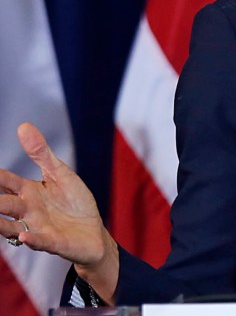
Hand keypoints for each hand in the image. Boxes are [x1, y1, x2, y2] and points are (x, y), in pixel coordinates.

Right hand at [0, 123, 118, 300]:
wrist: (94, 233)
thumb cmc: (74, 202)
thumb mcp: (60, 174)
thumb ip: (41, 153)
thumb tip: (23, 125)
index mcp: (29, 192)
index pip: (5, 182)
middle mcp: (28, 211)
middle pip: (3, 204)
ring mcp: (38, 228)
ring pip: (11, 227)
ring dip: (0, 223)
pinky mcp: (54, 242)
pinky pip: (40, 242)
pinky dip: (32, 239)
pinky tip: (24, 236)